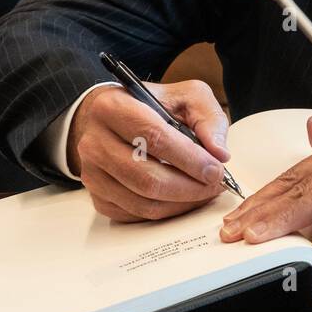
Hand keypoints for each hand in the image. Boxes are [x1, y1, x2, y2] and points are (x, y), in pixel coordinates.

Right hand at [69, 79, 231, 221]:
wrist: (114, 120)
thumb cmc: (154, 106)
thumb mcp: (186, 96)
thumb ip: (208, 119)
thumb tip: (219, 153)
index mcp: (113, 107)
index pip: (154, 138)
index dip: (190, 159)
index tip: (216, 169)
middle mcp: (94, 142)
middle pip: (147, 178)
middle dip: (190, 187)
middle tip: (216, 184)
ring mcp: (91, 173)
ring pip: (142, 201)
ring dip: (182, 203)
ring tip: (205, 191)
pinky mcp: (97, 196)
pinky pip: (135, 214)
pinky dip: (166, 212)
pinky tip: (184, 198)